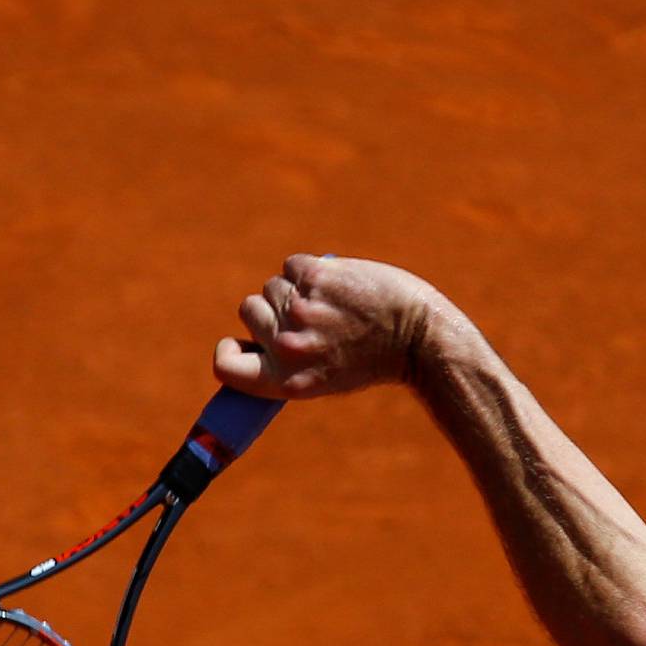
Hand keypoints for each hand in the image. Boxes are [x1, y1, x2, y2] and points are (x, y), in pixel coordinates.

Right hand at [213, 254, 449, 399]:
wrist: (421, 338)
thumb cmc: (376, 358)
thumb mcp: (325, 378)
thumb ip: (288, 363)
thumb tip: (254, 341)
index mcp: (284, 381)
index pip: (224, 366)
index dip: (228, 350)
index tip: (239, 342)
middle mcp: (287, 348)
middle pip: (248, 310)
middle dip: (274, 308)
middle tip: (315, 318)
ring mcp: (300, 311)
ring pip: (273, 284)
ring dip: (297, 288)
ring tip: (335, 304)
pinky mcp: (315, 278)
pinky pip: (293, 264)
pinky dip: (313, 270)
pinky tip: (342, 285)